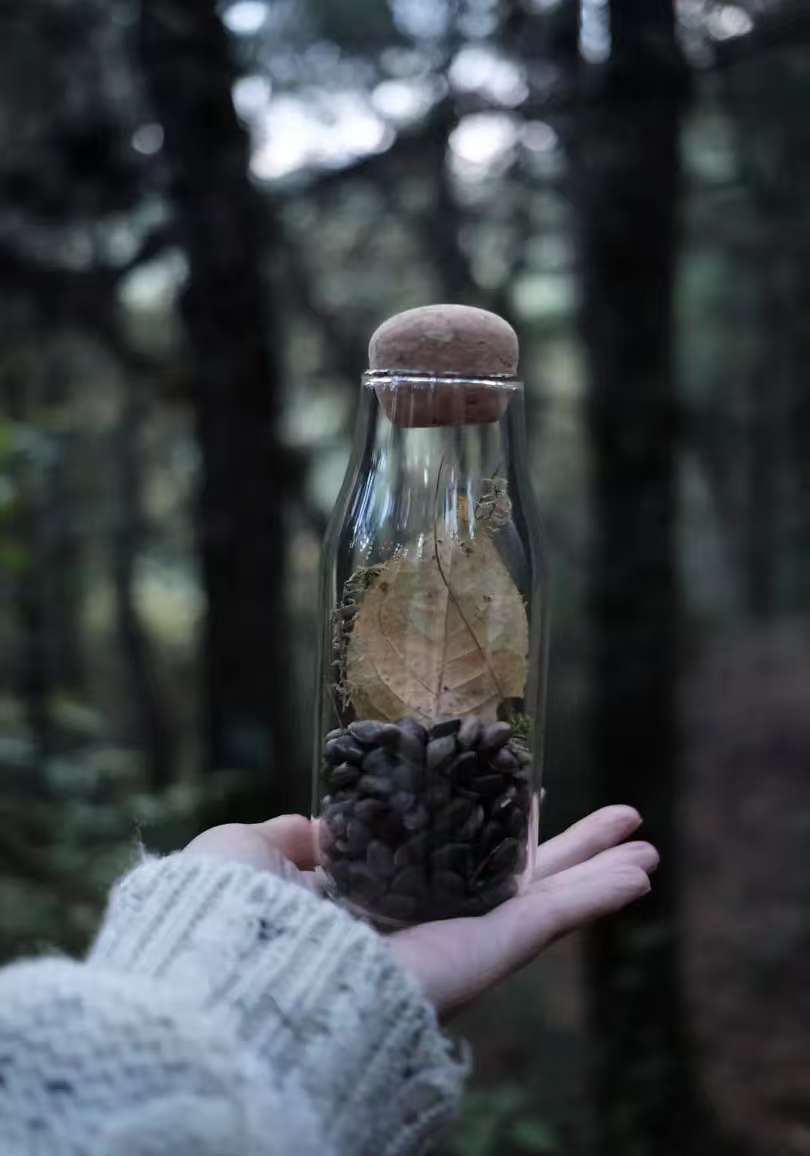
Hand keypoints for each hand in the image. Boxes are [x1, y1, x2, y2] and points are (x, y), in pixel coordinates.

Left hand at [184, 806, 656, 1017]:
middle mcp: (426, 924)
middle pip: (516, 879)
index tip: (519, 794)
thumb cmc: (228, 918)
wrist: (241, 979)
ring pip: (546, 901)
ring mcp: (461, 942)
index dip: (489, 827)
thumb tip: (318, 831)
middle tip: (615, 821)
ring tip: (648, 846)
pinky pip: (551, 921)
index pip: (446, 860)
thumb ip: (285, 838)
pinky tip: (640, 873)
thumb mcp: (247, 854)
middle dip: (567, 851)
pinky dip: (598, 898)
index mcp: (375, 901)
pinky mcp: (482, 956)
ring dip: (599, 874)